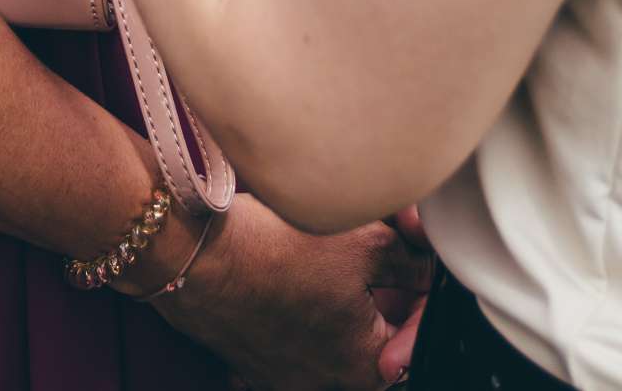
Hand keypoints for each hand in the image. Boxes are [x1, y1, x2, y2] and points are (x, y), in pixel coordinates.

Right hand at [146, 196, 431, 390]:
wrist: (195, 255)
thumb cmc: (276, 253)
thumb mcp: (368, 244)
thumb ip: (411, 261)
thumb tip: (426, 263)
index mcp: (366, 369)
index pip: (417, 330)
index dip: (422, 282)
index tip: (413, 250)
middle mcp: (327, 385)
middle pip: (375, 333)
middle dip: (382, 289)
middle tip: (375, 247)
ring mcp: (286, 378)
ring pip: (335, 334)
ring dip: (344, 297)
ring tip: (329, 255)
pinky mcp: (254, 361)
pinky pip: (294, 337)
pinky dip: (302, 307)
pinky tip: (295, 272)